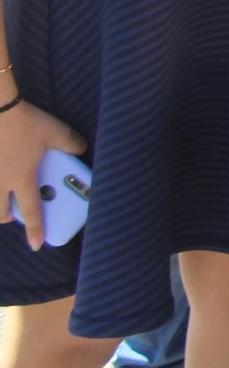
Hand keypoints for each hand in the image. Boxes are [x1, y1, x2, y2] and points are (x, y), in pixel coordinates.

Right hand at [0, 102, 87, 248]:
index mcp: (22, 178)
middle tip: (16, 214)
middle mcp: (1, 181)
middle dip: (9, 217)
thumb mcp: (57, 132)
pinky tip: (2, 166)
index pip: (32, 211)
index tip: (37, 245)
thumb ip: (73, 144)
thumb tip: (81, 150)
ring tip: (6, 197)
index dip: (35, 229)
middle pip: (1, 212)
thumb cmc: (27, 123)